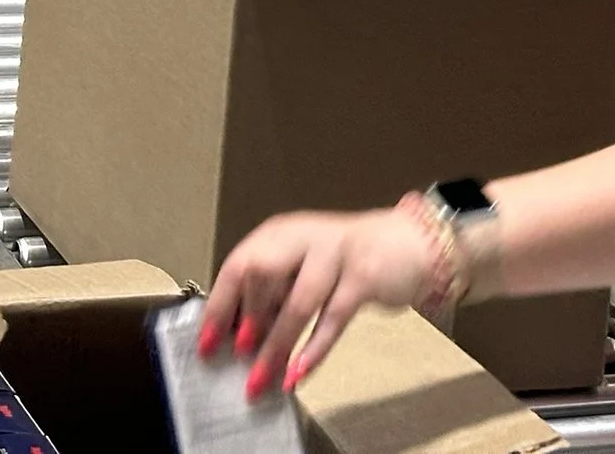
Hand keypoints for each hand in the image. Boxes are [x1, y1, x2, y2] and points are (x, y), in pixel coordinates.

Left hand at [197, 205, 437, 396]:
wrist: (406, 243)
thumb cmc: (344, 261)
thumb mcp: (301, 269)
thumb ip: (272, 295)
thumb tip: (236, 338)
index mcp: (281, 234)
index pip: (239, 265)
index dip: (220, 306)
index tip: (208, 344)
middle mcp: (305, 236)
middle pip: (263, 271)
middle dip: (248, 318)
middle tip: (239, 355)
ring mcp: (337, 253)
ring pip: (299, 302)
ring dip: (277, 345)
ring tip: (261, 380)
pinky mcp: (365, 275)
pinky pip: (334, 317)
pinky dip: (314, 350)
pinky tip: (298, 374)